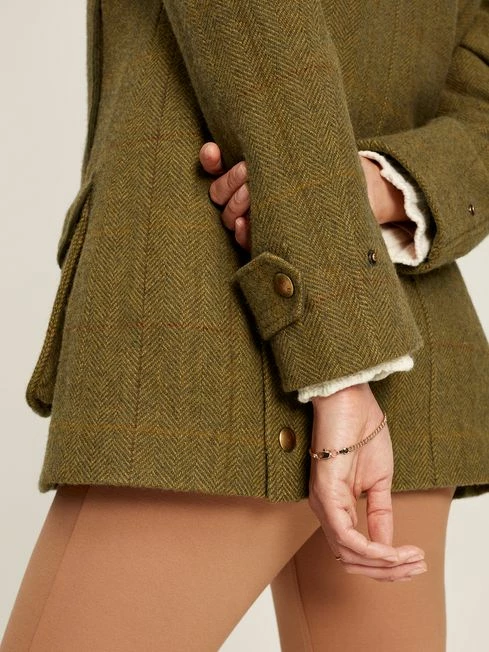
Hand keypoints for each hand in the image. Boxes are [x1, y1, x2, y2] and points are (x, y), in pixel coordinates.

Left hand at [199, 142, 410, 252]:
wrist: (349, 184)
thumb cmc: (339, 213)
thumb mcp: (334, 228)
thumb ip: (314, 242)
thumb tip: (305, 264)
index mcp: (270, 233)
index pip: (245, 238)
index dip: (241, 232)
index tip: (244, 224)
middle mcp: (252, 214)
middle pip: (228, 213)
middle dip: (238, 203)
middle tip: (256, 191)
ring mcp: (243, 193)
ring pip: (221, 194)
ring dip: (229, 183)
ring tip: (250, 170)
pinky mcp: (241, 169)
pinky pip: (216, 169)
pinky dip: (210, 162)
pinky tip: (210, 151)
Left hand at [308, 383, 426, 581]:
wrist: (350, 401)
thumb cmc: (361, 432)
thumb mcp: (379, 482)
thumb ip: (380, 514)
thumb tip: (387, 544)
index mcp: (336, 506)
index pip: (354, 550)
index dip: (385, 564)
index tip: (416, 562)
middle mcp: (325, 509)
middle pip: (350, 559)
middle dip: (386, 570)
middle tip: (417, 566)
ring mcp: (323, 503)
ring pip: (347, 553)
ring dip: (383, 563)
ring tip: (411, 559)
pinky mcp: (326, 494)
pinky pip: (345, 535)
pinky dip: (370, 549)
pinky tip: (391, 551)